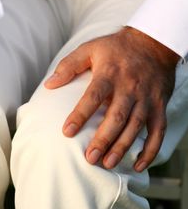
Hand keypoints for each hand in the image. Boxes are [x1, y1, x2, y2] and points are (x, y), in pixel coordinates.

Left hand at [45, 27, 178, 171]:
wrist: (153, 44)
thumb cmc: (115, 48)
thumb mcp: (89, 48)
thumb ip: (68, 65)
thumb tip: (49, 84)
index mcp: (110, 73)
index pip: (93, 96)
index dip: (80, 114)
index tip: (67, 132)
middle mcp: (129, 87)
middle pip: (116, 116)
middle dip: (103, 139)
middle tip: (89, 157)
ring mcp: (146, 98)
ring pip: (135, 126)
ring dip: (122, 146)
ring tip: (107, 163)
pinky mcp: (159, 106)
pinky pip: (158, 131)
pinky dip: (151, 150)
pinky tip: (139, 165)